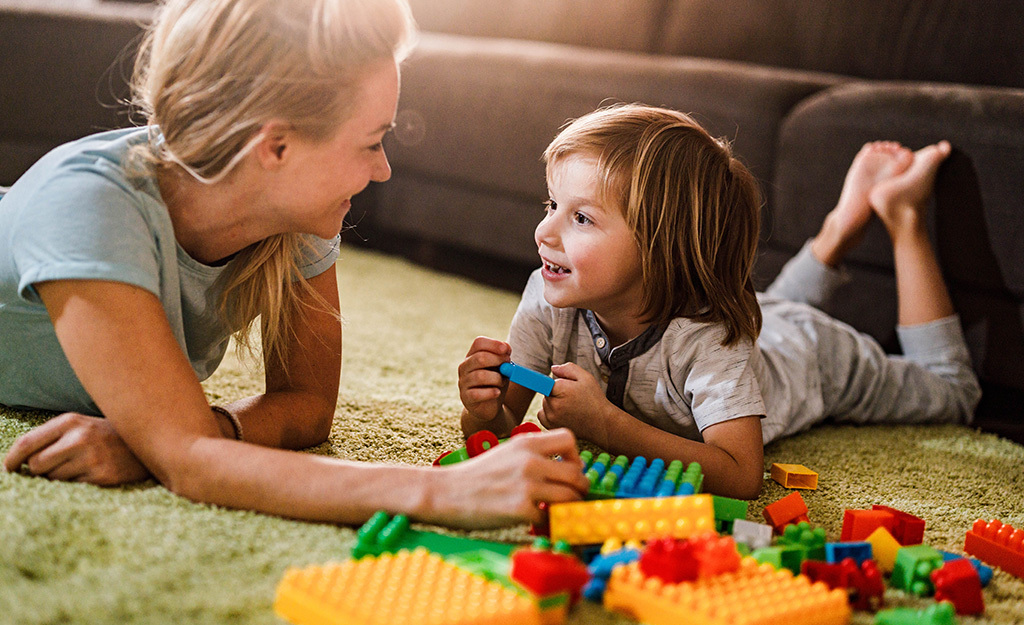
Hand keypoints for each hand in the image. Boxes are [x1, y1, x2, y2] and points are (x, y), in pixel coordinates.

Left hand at [2, 413, 149, 484]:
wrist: (148, 442)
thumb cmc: (107, 435)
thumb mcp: (81, 425)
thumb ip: (52, 437)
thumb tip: (19, 461)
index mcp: (70, 421)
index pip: (27, 443)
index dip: (12, 459)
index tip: (9, 468)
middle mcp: (80, 438)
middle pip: (36, 465)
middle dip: (40, 470)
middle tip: (54, 467)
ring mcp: (92, 458)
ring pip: (54, 479)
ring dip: (61, 478)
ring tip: (80, 467)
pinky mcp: (102, 476)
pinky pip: (73, 487)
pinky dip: (77, 484)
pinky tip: (92, 474)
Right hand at [428, 428, 589, 528]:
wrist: (446, 492)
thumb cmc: (477, 474)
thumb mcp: (507, 451)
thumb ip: (535, 454)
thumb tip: (566, 468)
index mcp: (526, 443)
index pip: (569, 440)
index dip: (575, 456)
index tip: (567, 469)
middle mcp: (530, 461)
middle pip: (576, 474)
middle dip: (579, 488)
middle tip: (571, 496)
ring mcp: (526, 485)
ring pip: (570, 497)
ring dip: (568, 507)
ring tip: (557, 509)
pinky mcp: (520, 510)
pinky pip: (549, 518)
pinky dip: (547, 522)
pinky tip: (536, 519)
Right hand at [457, 336, 510, 422]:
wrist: (489, 406)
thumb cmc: (495, 383)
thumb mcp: (502, 368)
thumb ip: (503, 357)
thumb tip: (506, 348)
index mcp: (472, 356)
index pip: (479, 343)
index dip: (493, 344)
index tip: (506, 350)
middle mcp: (464, 367)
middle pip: (479, 358)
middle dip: (497, 360)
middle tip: (508, 366)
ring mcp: (463, 382)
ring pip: (480, 376)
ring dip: (497, 379)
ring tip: (502, 382)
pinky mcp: (466, 398)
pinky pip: (477, 394)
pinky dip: (491, 392)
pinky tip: (497, 393)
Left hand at [537, 362, 611, 444]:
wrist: (602, 424)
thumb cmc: (594, 399)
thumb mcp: (585, 378)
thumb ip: (568, 369)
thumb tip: (552, 369)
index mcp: (560, 390)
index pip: (541, 381)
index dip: (530, 377)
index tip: (513, 371)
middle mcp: (553, 405)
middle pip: (546, 392)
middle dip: (555, 392)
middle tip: (572, 396)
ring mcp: (551, 418)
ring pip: (544, 403)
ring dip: (552, 403)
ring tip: (570, 407)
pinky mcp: (550, 427)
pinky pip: (542, 415)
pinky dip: (549, 413)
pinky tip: (563, 414)